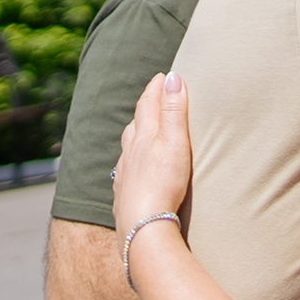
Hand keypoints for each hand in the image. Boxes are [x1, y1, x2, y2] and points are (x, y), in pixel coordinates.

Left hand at [114, 72, 193, 238]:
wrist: (142, 224)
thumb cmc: (162, 182)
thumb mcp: (174, 142)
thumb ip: (174, 110)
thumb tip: (171, 77)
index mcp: (143, 136)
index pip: (148, 104)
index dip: (155, 88)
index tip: (162, 76)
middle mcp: (130, 151)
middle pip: (136, 123)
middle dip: (145, 107)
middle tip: (154, 97)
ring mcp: (125, 173)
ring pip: (128, 146)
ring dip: (135, 134)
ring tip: (142, 130)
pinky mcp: (125, 194)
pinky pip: (125, 170)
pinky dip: (131, 162)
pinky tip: (133, 169)